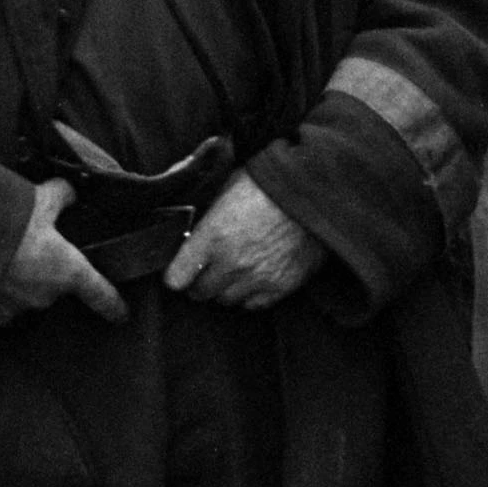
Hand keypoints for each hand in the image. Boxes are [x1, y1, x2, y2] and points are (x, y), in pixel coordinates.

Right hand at [4, 179, 128, 325]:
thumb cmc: (10, 220)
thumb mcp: (41, 199)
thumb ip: (61, 196)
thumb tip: (70, 193)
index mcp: (68, 271)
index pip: (100, 294)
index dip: (113, 304)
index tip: (121, 315)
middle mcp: (46, 296)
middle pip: (55, 287)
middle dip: (45, 271)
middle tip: (29, 248)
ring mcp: (17, 309)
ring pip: (25, 295)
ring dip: (18, 281)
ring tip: (1, 257)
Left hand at [166, 173, 324, 311]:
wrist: (312, 188)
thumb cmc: (267, 181)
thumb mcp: (226, 187)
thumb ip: (207, 214)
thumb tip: (190, 226)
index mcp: (212, 235)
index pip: (176, 277)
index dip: (175, 275)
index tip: (178, 271)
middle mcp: (231, 262)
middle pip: (200, 293)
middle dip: (198, 282)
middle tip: (205, 271)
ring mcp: (257, 277)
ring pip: (226, 300)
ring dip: (224, 289)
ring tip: (232, 272)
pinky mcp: (281, 285)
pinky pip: (254, 305)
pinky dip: (250, 295)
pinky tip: (253, 278)